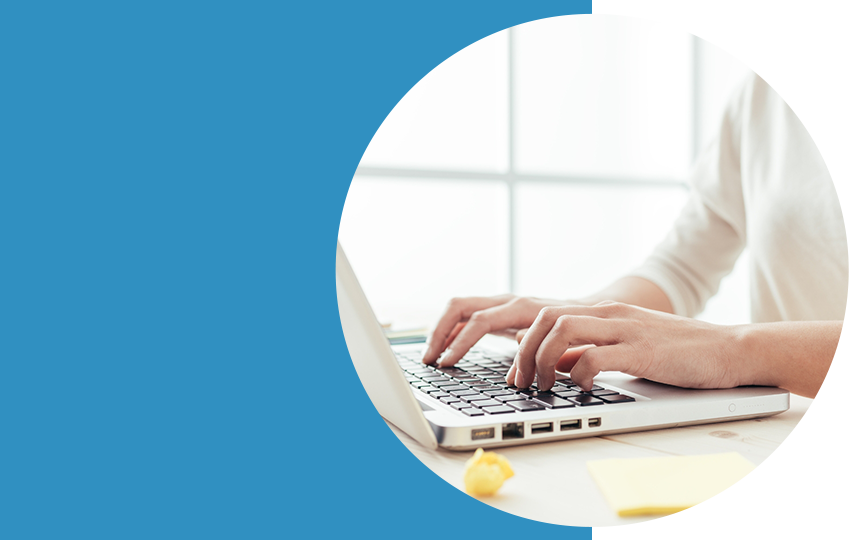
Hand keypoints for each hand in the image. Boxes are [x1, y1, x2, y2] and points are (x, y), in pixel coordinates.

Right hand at [421, 295, 574, 366]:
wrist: (583, 310)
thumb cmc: (572, 329)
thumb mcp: (557, 343)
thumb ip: (535, 356)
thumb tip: (513, 379)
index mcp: (520, 308)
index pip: (480, 321)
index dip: (460, 342)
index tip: (446, 363)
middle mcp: (505, 301)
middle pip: (459, 306)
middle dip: (439, 331)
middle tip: (428, 358)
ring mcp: (498, 304)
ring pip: (458, 308)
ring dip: (440, 330)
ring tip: (429, 355)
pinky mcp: (496, 311)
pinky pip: (465, 316)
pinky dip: (451, 331)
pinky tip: (444, 349)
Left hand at [507, 301, 741, 391]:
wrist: (730, 348)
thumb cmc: (678, 352)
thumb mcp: (624, 347)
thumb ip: (588, 350)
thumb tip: (554, 362)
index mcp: (603, 312)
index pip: (545, 316)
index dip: (522, 344)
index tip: (516, 373)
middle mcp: (609, 314)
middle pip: (545, 318)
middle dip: (524, 352)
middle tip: (522, 382)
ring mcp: (626, 329)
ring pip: (563, 329)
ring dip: (544, 359)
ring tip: (545, 386)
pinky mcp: (643, 351)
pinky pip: (596, 356)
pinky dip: (580, 374)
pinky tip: (584, 389)